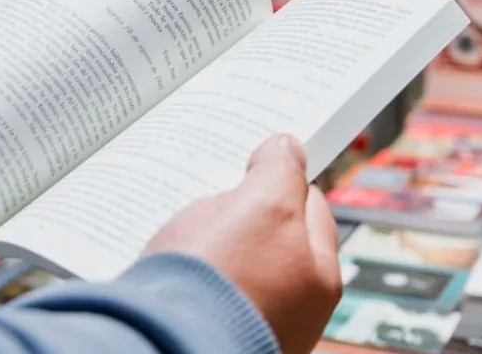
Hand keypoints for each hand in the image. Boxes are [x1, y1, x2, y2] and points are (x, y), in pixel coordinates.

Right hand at [145, 134, 341, 353]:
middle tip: (213, 200)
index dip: (282, 179)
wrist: (162, 347)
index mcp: (320, 278)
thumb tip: (287, 148)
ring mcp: (253, 324)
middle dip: (243, 215)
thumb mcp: (262, 206)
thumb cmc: (219, 283)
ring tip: (183, 239)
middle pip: (270, 237)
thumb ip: (280, 171)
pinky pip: (203, 291)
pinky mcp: (213, 331)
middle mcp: (294, 310)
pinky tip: (169, 271)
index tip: (254, 162)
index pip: (310, 206)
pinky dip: (190, 276)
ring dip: (211, 246)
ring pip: (232, 263)